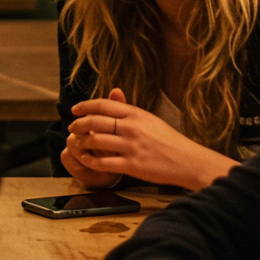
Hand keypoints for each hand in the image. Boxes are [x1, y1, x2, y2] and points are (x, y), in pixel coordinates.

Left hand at [67, 88, 235, 189]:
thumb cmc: (168, 139)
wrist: (187, 160)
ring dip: (81, 142)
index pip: (102, 105)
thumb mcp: (148, 118)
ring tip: (76, 144)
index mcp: (135, 113)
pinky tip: (85, 159)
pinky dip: (91, 160)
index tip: (74, 109)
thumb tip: (112, 94)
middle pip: (95, 121)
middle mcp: (131, 127)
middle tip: (71, 127)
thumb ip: (128, 109)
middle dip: (78, 124)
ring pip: (96, 141)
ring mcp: (132, 146)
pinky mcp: (133, 166)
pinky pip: (104, 163)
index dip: (84, 106)